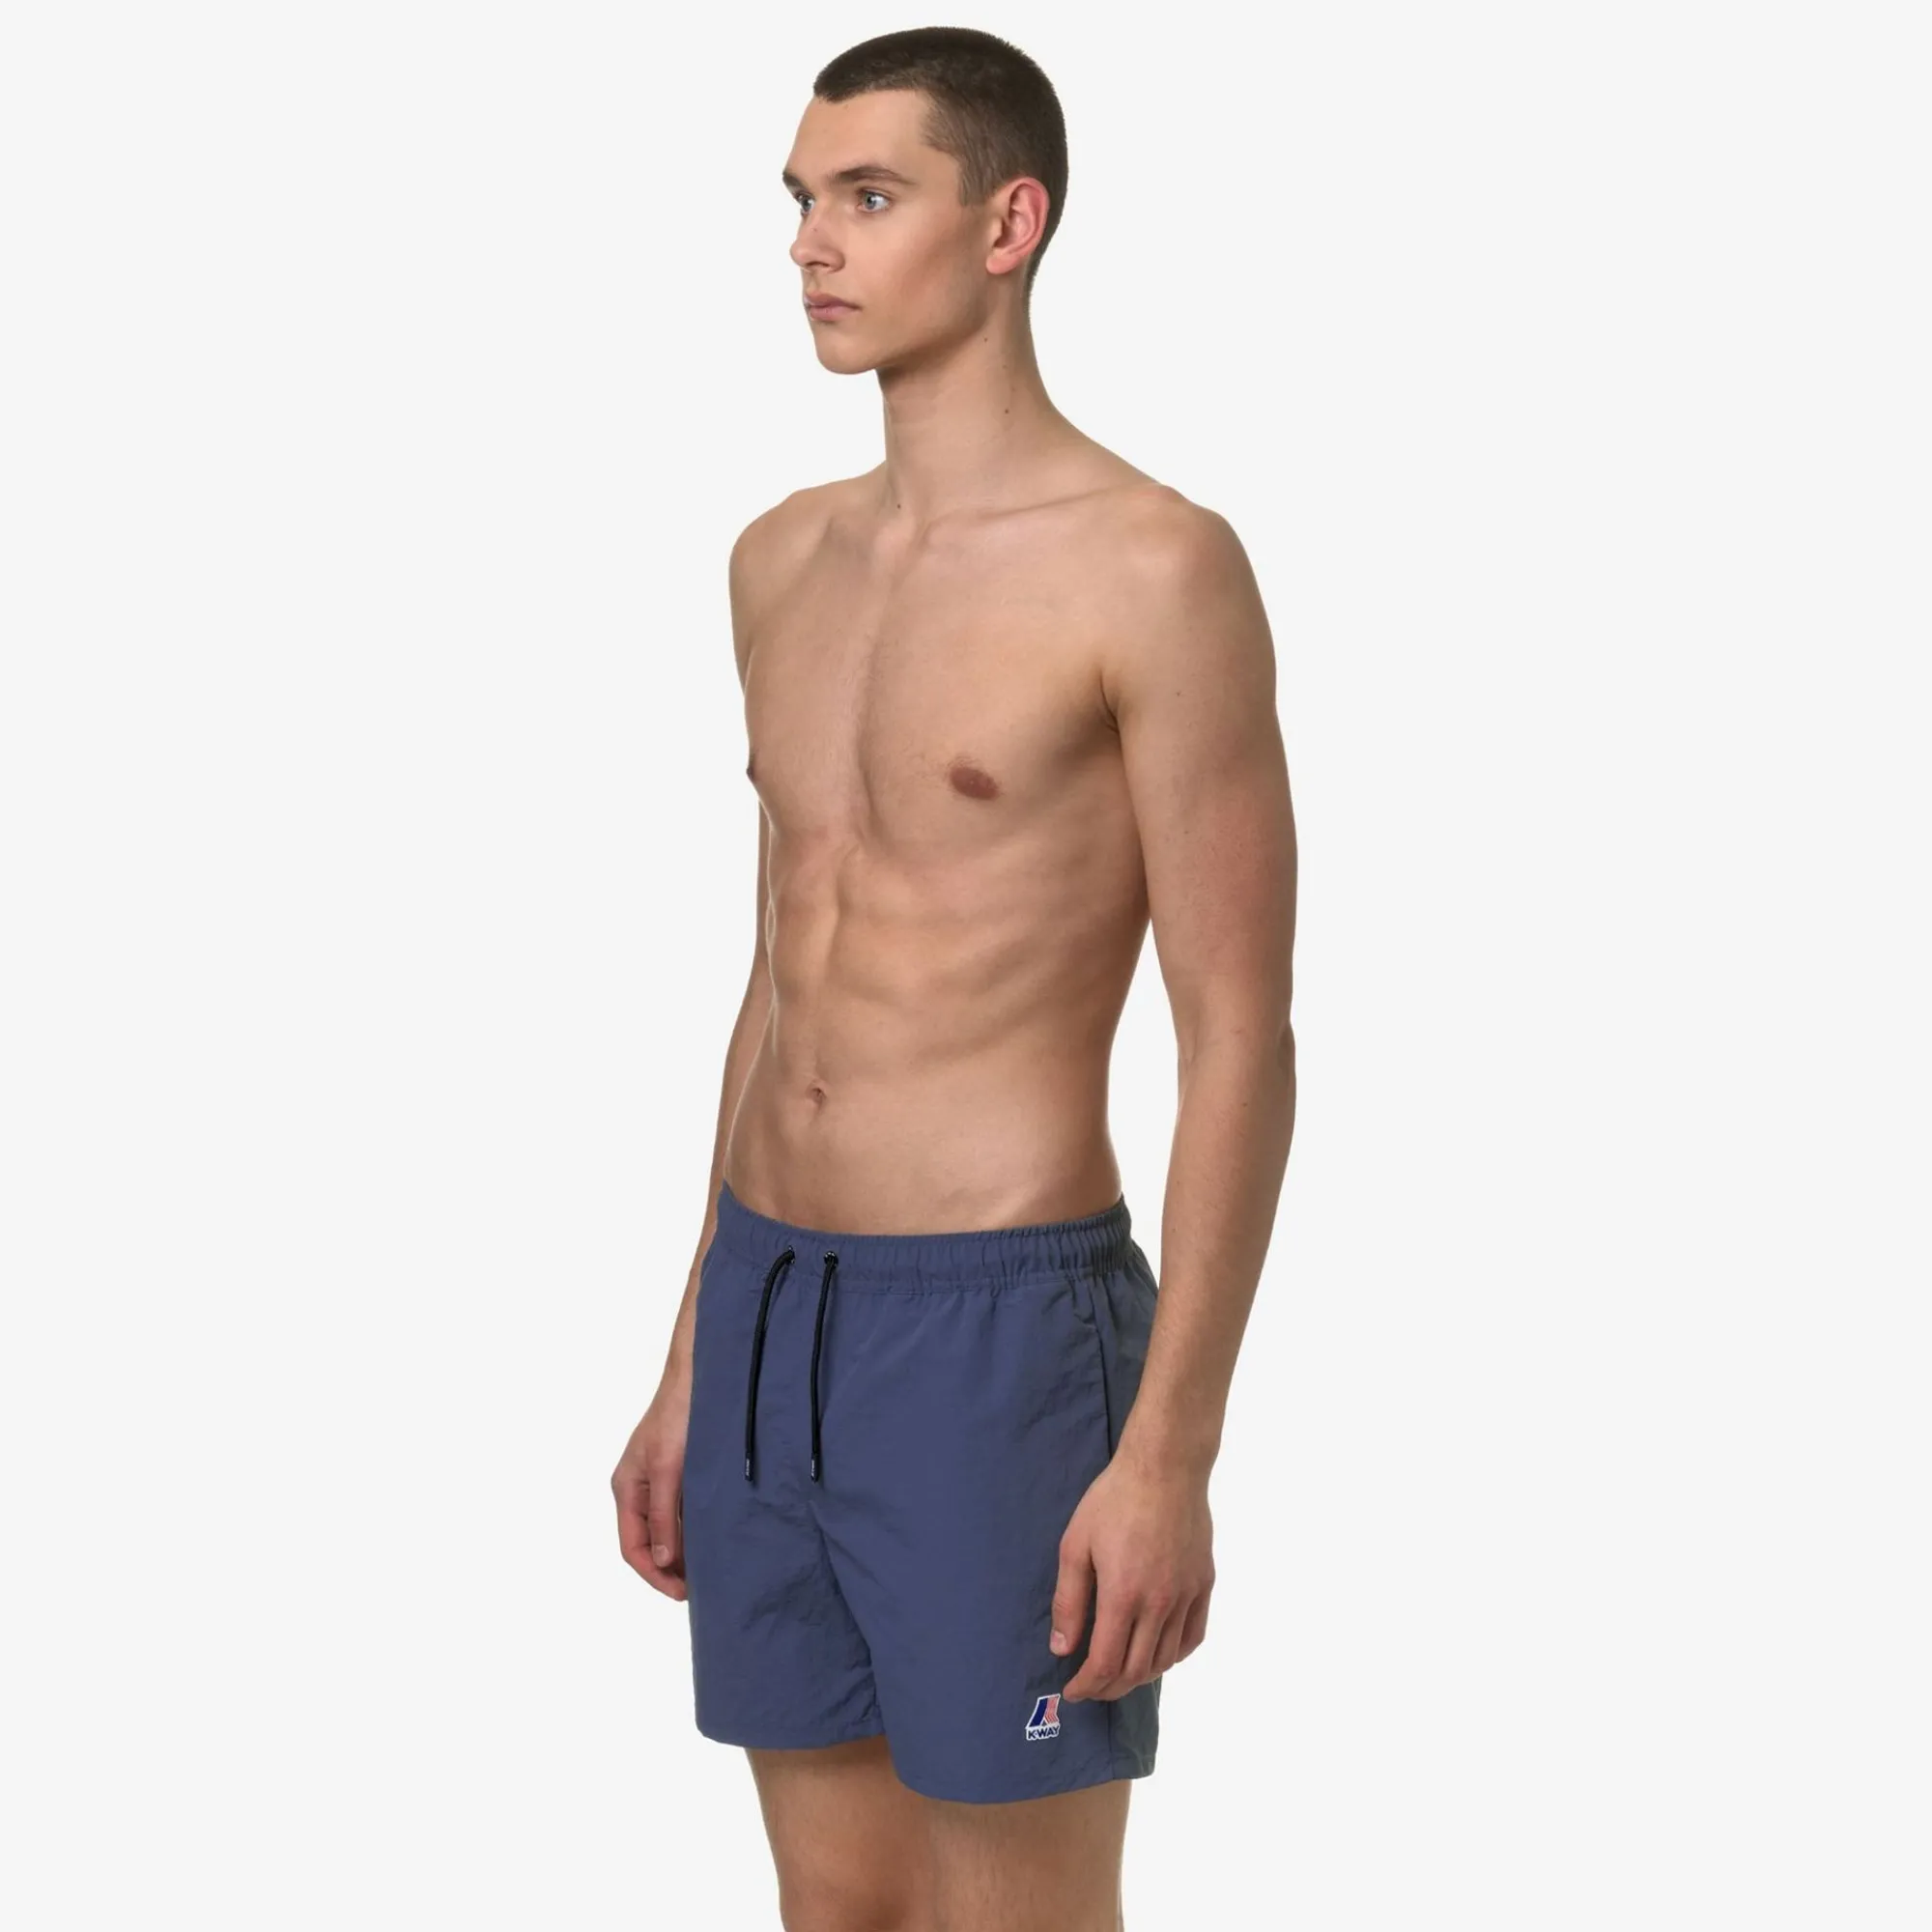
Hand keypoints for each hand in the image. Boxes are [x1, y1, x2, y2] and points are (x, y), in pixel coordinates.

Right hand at [612, 1370, 691, 1600]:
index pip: (632, 1548)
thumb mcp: (669, 1469)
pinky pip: (682, 1513)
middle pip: (649, 1543)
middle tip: (699, 1588)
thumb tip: (662, 1561)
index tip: (681, 1593)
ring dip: (683, 1551)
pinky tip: (712, 1539)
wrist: (701, 1376)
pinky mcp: (680, 1474)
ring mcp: (659, 1482)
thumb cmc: (678, 1416)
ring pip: (667, 1530)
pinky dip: (693, 1530)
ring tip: (708, 1570)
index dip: (654, 1574)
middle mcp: (640, 1489)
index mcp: (627, 1489)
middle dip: (670, 1568)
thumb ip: (663, 1516)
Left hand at [1051, 1447, 1214, 1701]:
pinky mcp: (1204, 1584)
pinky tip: (1158, 1652)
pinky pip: (1193, 1637)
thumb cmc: (1113, 1500)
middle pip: (1137, 1670)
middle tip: (1091, 1686)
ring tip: (1119, 1674)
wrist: (1166, 1467)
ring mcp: (1186, 1596)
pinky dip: (1173, 1656)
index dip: (1087, 1685)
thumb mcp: (1076, 1545)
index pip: (1106, 1663)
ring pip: (1166, 1659)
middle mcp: (1159, 1604)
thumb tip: (1062, 1648)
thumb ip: (1069, 1601)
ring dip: (1140, 1676)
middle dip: (1109, 1688)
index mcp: (1123, 1595)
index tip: (1072, 1691)